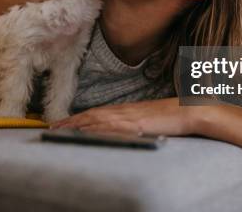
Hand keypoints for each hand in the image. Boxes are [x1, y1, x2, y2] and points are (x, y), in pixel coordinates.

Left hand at [49, 98, 196, 135]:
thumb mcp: (151, 120)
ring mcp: (128, 116)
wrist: (189, 110)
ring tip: (59, 130)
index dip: (79, 118)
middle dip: (70, 121)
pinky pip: (109, 126)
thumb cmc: (174, 115)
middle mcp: (124, 111)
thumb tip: (129, 129)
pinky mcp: (134, 123)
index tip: (64, 122)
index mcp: (127, 110)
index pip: (97, 113)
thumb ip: (137, 123)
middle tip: (51, 126)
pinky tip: (83, 133)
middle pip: (91, 114)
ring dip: (76, 124)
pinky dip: (93, 129)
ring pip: (96, 119)